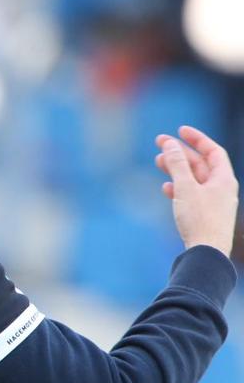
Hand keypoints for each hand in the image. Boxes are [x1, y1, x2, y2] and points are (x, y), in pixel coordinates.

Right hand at [155, 125, 238, 256]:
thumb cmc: (200, 219)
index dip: (196, 138)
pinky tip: (166, 188)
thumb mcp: (185, 187)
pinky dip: (178, 188)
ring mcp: (213, 202)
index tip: (179, 130)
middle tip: (160, 143)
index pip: (212, 151)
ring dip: (176, 169)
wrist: (206, 252)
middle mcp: (221, 189)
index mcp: (224, 179)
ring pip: (194, 179)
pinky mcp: (204, 215)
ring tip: (158, 162)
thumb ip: (177, 164)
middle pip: (201, 164)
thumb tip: (170, 144)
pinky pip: (191, 195)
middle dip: (180, 153)